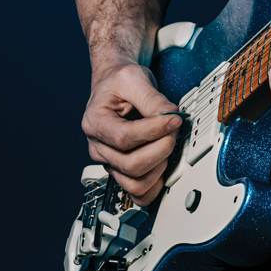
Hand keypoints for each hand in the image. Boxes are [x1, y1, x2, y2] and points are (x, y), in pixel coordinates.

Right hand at [81, 62, 183, 204]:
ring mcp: (109, 161)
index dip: (153, 131)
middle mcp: (99, 146)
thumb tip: (171, 117)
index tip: (174, 120)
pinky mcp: (121, 169)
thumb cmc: (120, 82)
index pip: (124, 138)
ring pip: (134, 183)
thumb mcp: (134, 78)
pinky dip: (154, 186)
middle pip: (130, 164)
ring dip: (160, 168)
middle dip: (161, 149)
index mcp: (95, 122)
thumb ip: (153, 99)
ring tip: (168, 146)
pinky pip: (136, 191)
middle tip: (174, 131)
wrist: (115, 85)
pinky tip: (165, 167)